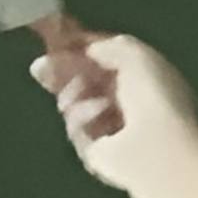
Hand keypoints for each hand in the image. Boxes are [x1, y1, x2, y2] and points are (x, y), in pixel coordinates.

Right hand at [31, 33, 197, 194]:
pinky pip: (76, 129)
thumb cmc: (153, 95)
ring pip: (75, 105)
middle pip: (86, 82)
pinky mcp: (97, 154)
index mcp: (146, 77)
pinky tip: (96, 114)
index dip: (80, 51)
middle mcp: (130, 104)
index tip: (53, 43)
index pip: (106, 60)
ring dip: (73, 94)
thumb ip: (106, 45)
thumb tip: (85, 49)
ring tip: (79, 93)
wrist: (157, 146)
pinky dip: (81, 118)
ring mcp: (113, 130)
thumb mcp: (135, 54)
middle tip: (40, 68)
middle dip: (63, 72)